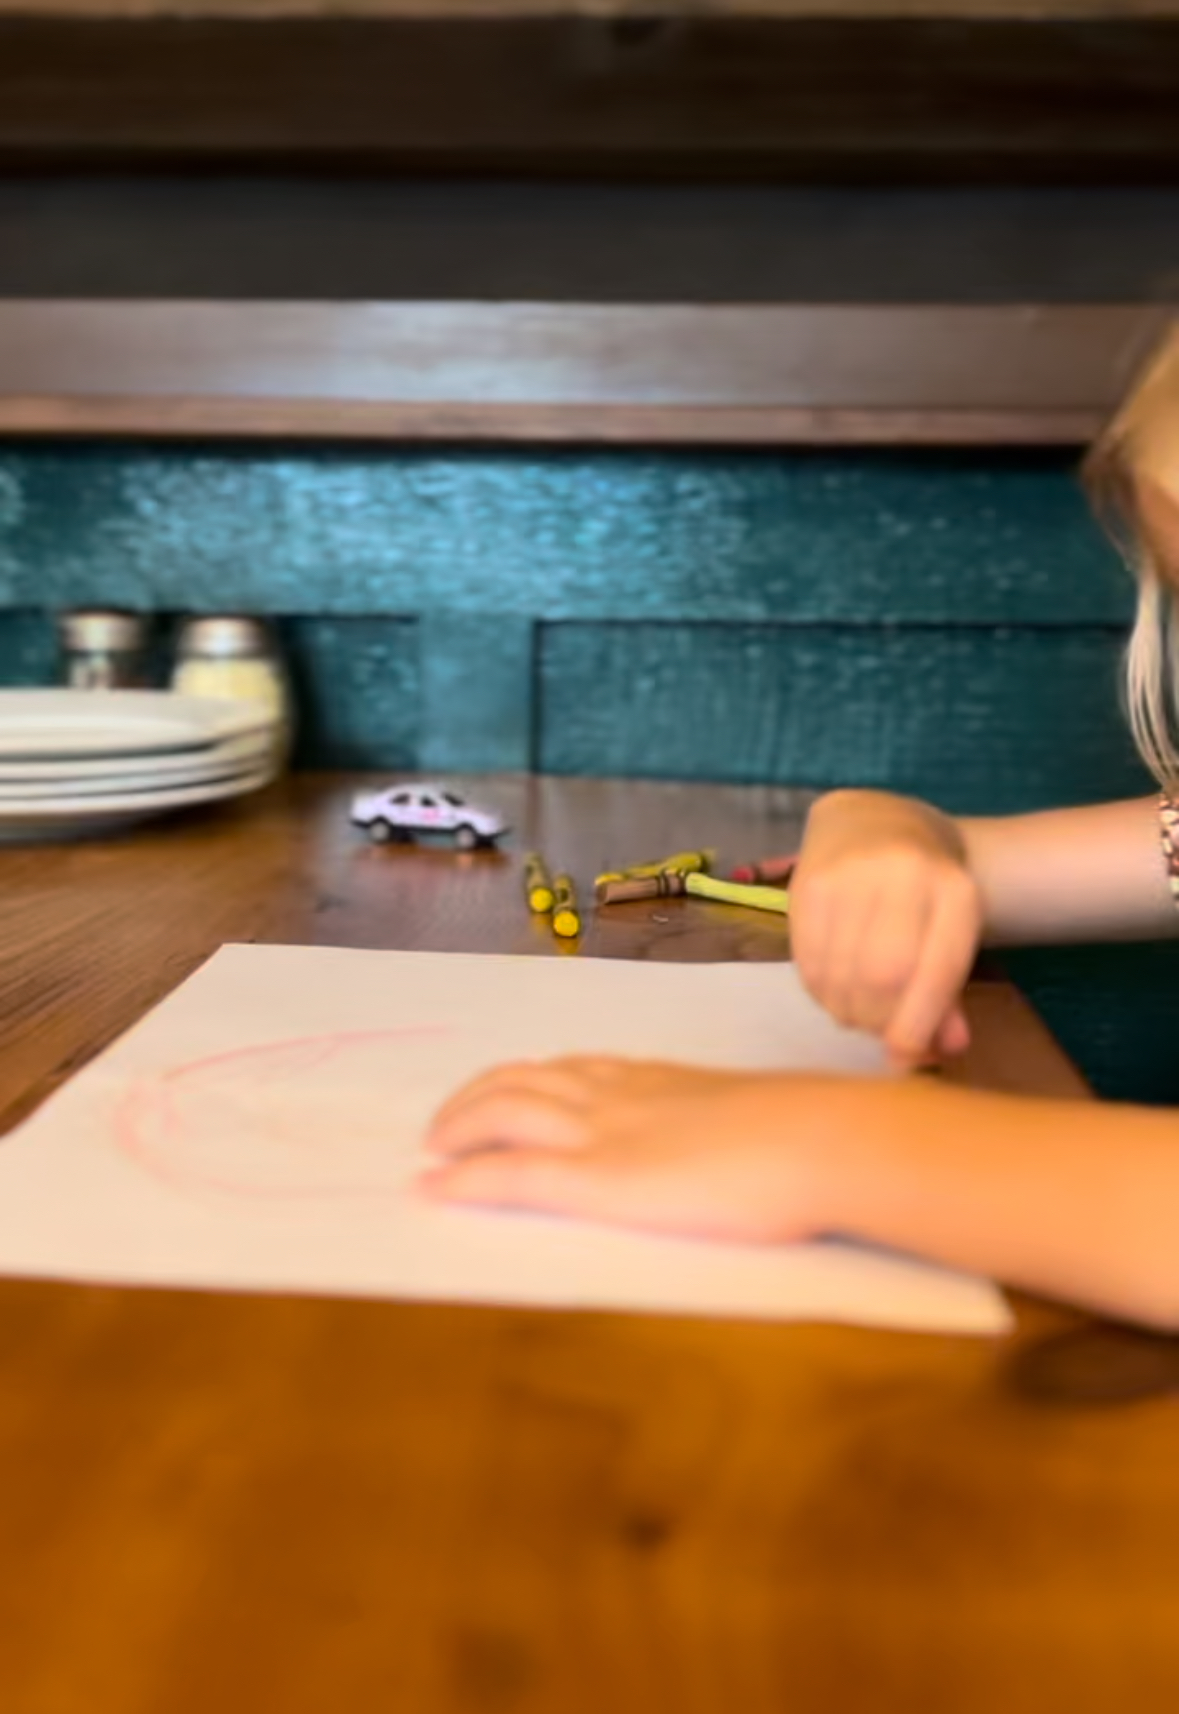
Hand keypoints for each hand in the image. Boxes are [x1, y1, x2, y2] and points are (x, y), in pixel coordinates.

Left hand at [423, 1057, 832, 1242]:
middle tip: (445, 1123)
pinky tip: (434, 1187)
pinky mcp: (599, 1181)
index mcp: (656, 1080)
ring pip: (503, 1113)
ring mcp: (603, 1134)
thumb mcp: (756, 1116)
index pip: (573, 1069)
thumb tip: (746, 1142)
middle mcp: (616, 1094)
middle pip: (522, 1080)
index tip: (505, 1090)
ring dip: (457, 1128)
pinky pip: (512, 1175)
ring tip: (431, 1148)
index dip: (528, 1079)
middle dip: (474, 1098)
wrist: (821, 1139)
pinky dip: (465, 1178)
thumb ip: (728, 1124)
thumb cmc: (810, 1135)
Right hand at [791, 791, 983, 1065]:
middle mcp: (903, 874)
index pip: (934, 973)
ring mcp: (850, 875)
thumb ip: (948, 993)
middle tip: (878, 1032)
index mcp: (955, 890)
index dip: (917, 1027)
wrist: (870, 821)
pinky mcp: (806, 884)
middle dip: (878, 1021)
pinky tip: (834, 989)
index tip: (905, 1058)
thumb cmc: (920, 890)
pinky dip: (820, 993)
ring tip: (856, 1010)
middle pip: (883, 978)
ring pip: (841, 976)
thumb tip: (945, 1050)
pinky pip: (807, 964)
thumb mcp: (949, 931)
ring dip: (846, 1012)